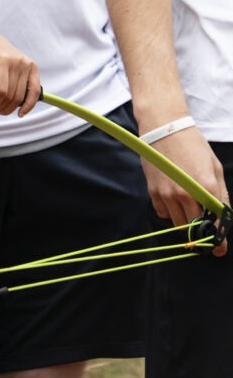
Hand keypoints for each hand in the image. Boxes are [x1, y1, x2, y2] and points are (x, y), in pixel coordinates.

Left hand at [0, 30, 39, 117]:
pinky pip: (35, 90)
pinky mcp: (32, 65)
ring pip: (21, 96)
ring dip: (10, 107)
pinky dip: (29, 104)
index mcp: (0, 59)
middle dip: (0, 107)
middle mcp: (16, 60)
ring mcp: (26, 63)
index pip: (0, 91)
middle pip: (11, 96)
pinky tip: (21, 112)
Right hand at [140, 128, 227, 256]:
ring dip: (185, 221)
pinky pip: (163, 214)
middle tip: (202, 226)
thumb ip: (220, 194)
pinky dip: (170, 212)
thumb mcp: (214, 167)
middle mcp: (187, 194)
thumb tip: (222, 216)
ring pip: (178, 224)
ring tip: (187, 207)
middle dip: (200, 230)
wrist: (164, 128)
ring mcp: (168, 194)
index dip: (218, 240)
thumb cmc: (192, 145)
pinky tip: (173, 200)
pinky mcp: (154, 192)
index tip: (219, 249)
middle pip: (195, 227)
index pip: (215, 222)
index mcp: (207, 186)